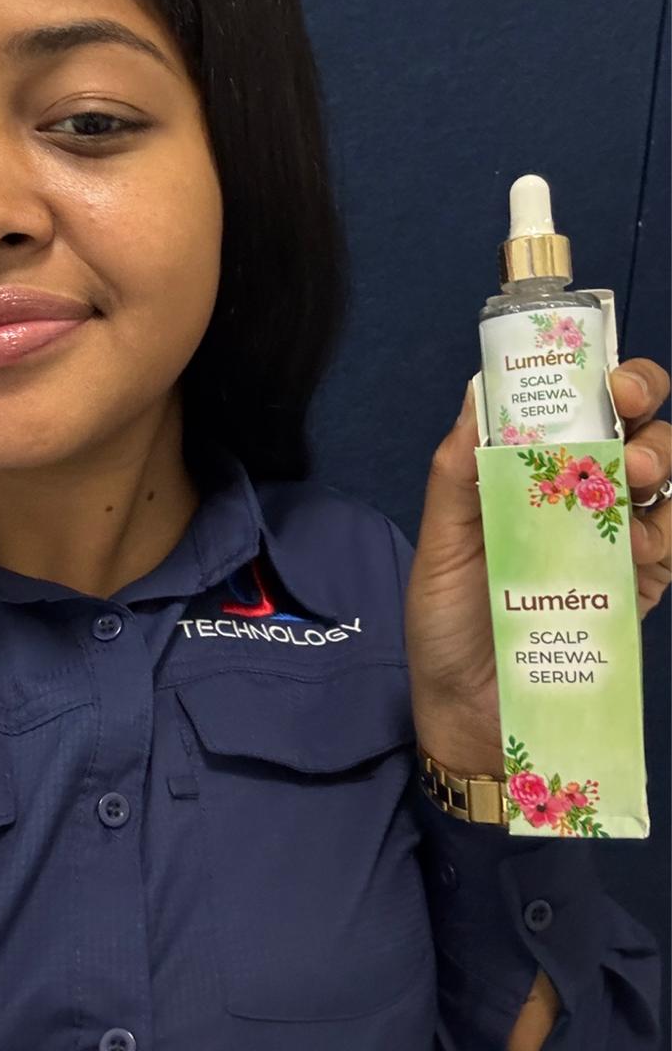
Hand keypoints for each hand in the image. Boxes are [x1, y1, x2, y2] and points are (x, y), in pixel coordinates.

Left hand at [404, 358, 670, 773]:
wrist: (473, 716)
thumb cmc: (448, 624)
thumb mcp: (441, 543)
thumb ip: (458, 472)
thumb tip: (479, 392)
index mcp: (527, 475)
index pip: (572, 407)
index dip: (593, 377)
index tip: (597, 374)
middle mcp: (577, 497)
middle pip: (631, 428)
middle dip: (639, 404)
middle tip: (627, 414)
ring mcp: (612, 540)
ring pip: (662, 478)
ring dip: (659, 459)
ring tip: (634, 473)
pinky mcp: (638, 586)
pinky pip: (671, 538)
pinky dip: (667, 526)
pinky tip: (645, 533)